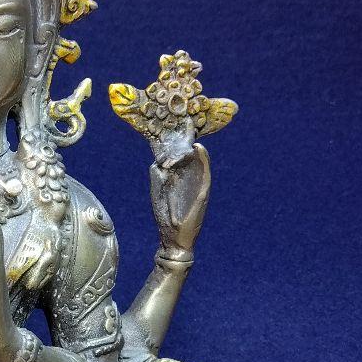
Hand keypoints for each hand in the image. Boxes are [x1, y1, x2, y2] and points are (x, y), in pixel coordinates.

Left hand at [149, 138, 210, 258]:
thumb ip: (158, 175)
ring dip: (192, 147)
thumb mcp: (158, 191)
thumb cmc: (166, 216)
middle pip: (190, 155)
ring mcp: (198, 186)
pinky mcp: (203, 194)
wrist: (174, 238)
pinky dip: (204, 161)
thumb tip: (156, 161)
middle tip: (182, 123)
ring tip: (188, 133)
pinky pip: (205, 174)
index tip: (172, 126)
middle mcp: (191, 179)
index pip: (180, 155)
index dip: (177, 141)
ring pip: (198, 161)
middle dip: (185, 140)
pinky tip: (199, 150)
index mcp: (180, 178)